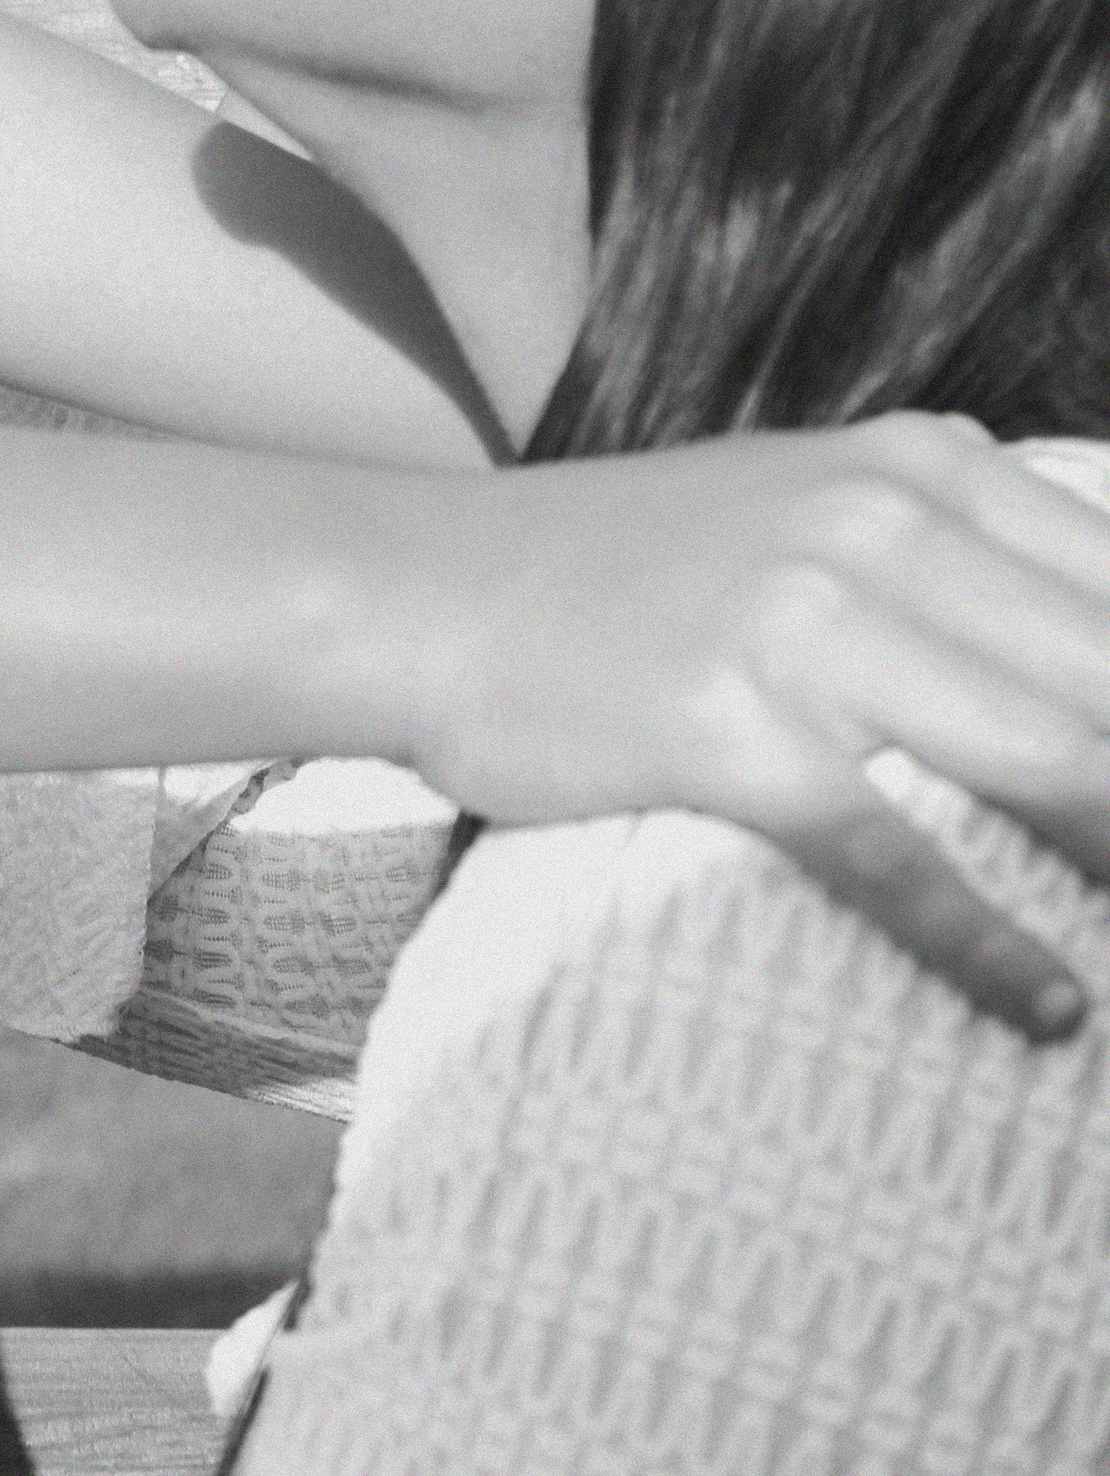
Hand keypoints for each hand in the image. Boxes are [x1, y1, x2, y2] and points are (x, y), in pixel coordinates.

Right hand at [415, 414, 1109, 1037]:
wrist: (431, 589)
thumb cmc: (632, 569)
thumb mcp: (816, 508)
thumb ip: (965, 557)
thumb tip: (1091, 672)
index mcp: (927, 466)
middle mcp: (884, 524)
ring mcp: (805, 622)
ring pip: (1047, 758)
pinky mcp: (730, 726)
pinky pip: (896, 852)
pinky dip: (990, 945)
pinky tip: (1053, 1008)